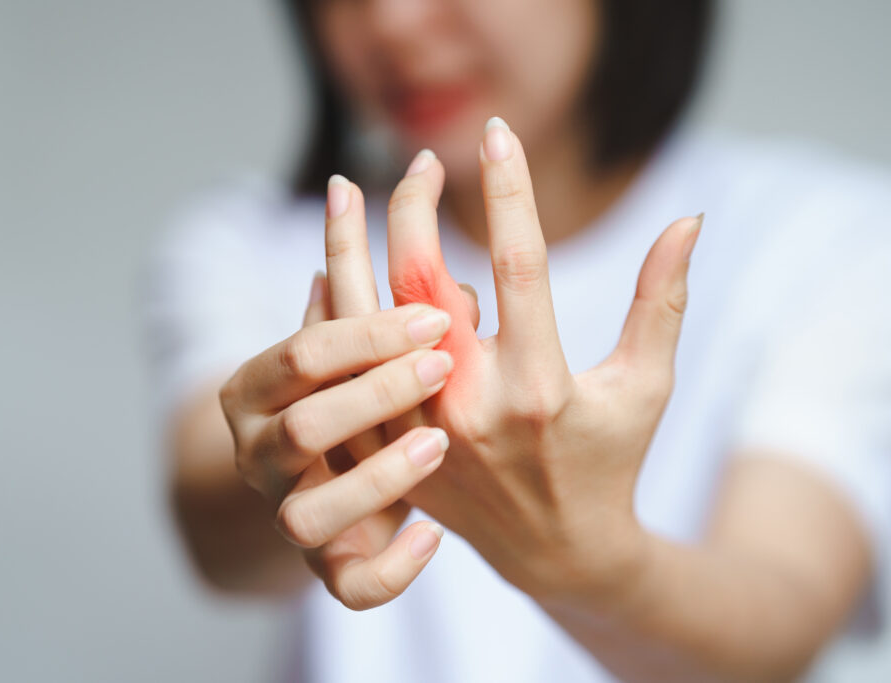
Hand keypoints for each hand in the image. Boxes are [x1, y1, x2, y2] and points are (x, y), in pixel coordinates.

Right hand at [218, 270, 456, 608]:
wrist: (326, 479)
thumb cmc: (346, 397)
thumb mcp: (345, 349)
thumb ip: (350, 294)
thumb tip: (350, 204)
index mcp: (253, 391)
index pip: (302, 356)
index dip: (369, 336)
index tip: (436, 319)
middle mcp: (256, 456)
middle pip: (302, 428)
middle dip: (375, 395)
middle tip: (440, 367)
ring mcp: (285, 515)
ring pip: (307, 515)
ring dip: (376, 478)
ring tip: (437, 444)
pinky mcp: (325, 568)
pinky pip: (350, 587)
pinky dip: (392, 569)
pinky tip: (433, 534)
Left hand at [332, 118, 701, 605]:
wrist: (559, 555)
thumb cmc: (611, 462)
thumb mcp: (646, 386)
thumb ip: (663, 301)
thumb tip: (688, 218)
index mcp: (540, 388)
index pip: (521, 266)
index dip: (509, 192)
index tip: (499, 135)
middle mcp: (470, 408)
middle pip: (421, 285)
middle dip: (413, 208)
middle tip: (419, 159)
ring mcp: (418, 431)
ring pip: (362, 323)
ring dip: (345, 247)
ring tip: (342, 188)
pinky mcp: (388, 449)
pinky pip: (343, 370)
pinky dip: (330, 313)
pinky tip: (329, 265)